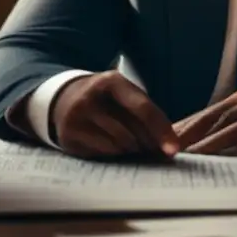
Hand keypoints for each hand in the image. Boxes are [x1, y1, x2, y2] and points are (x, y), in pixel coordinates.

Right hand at [51, 71, 179, 159]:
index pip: (143, 108)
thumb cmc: (106, 101)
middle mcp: (91, 96)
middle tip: (153, 150)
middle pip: (131, 132)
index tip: (173, 150)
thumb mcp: (124, 95)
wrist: (64, 99)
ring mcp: (77, 117)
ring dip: (131, 151)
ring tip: (133, 147)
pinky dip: (113, 154)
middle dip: (146, 145)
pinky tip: (113, 148)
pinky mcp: (69, 135)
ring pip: (117, 146)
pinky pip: (102, 153)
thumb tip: (168, 145)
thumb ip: (145, 113)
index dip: (161, 130)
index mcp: (112, 81)